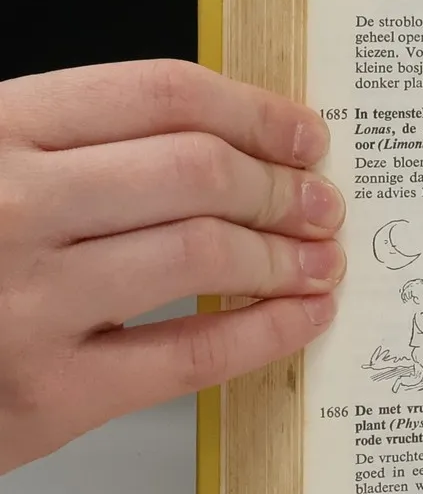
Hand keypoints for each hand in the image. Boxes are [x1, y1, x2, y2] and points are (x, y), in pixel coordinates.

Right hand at [0, 60, 344, 473]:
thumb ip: (63, 144)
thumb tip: (215, 138)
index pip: (158, 96)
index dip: (254, 112)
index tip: (303, 132)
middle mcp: (10, 206)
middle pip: (197, 172)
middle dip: (281, 186)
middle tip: (320, 201)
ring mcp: (27, 303)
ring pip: (204, 258)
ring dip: (285, 256)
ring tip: (318, 257)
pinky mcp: (48, 397)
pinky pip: (191, 356)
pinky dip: (267, 332)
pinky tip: (301, 316)